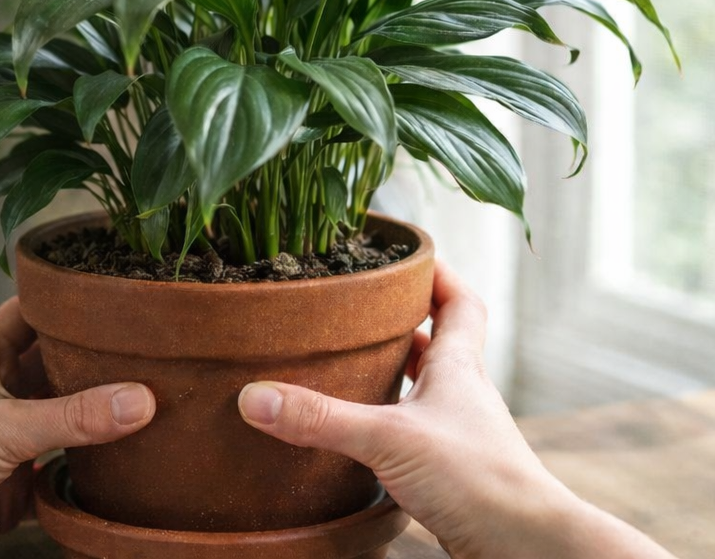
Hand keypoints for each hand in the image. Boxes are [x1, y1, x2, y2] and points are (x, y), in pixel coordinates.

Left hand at [0, 297, 155, 558]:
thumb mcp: (3, 425)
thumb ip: (74, 416)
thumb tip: (143, 399)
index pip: (40, 306)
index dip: (75, 294)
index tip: (123, 285)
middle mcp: (6, 388)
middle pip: (64, 364)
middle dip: (103, 360)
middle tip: (157, 347)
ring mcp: (13, 436)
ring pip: (70, 417)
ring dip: (103, 415)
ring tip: (160, 396)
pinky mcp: (18, 485)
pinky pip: (67, 472)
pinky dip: (94, 469)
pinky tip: (132, 461)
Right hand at [237, 260, 676, 558]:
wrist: (528, 549)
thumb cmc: (479, 481)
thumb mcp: (388, 439)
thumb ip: (321, 417)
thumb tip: (255, 397)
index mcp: (457, 366)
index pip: (458, 300)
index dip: (436, 273)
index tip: (406, 254)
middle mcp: (461, 393)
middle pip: (437, 339)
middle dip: (400, 320)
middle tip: (359, 307)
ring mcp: (459, 433)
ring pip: (425, 387)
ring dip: (394, 372)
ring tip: (350, 364)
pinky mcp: (452, 471)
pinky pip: (416, 431)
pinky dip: (390, 422)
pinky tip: (362, 433)